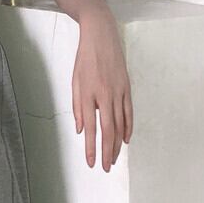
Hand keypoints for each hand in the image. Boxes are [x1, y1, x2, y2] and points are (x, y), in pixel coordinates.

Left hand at [72, 4, 132, 170]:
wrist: (101, 35)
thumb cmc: (84, 58)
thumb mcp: (75, 81)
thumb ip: (77, 107)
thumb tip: (81, 130)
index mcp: (88, 94)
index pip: (91, 128)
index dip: (91, 148)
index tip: (91, 163)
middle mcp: (105, 95)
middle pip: (109, 130)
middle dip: (107, 152)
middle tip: (106, 167)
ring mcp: (119, 91)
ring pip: (120, 124)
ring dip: (117, 144)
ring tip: (114, 159)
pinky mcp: (127, 87)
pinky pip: (129, 112)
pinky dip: (128, 127)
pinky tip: (126, 139)